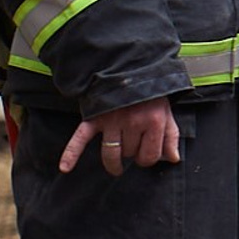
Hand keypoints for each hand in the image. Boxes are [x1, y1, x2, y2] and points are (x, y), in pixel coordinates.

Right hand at [63, 97, 179, 176]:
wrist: (130, 71)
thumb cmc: (150, 95)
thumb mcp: (168, 113)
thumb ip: (172, 137)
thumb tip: (173, 159)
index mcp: (153, 122)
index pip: (150, 156)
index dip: (148, 158)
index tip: (146, 153)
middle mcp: (132, 123)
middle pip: (129, 154)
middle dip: (132, 153)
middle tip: (134, 145)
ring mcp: (111, 121)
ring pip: (111, 153)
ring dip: (114, 162)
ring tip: (116, 167)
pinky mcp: (94, 119)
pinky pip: (80, 139)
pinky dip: (71, 154)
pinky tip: (65, 167)